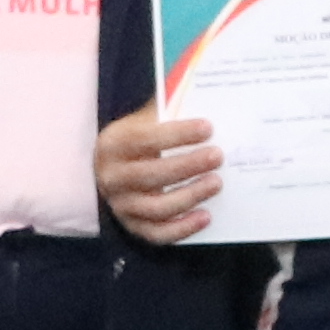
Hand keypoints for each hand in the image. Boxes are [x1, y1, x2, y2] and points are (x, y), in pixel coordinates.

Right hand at [96, 103, 222, 246]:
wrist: (117, 168)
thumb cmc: (142, 140)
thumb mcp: (147, 120)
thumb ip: (169, 109)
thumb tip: (204, 96)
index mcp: (113, 144)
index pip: (145, 138)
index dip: (178, 134)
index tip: (208, 128)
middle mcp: (111, 177)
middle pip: (151, 175)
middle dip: (188, 166)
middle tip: (218, 156)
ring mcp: (120, 205)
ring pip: (156, 208)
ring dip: (190, 196)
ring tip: (216, 183)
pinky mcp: (132, 226)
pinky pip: (158, 234)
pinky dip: (183, 228)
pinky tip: (205, 216)